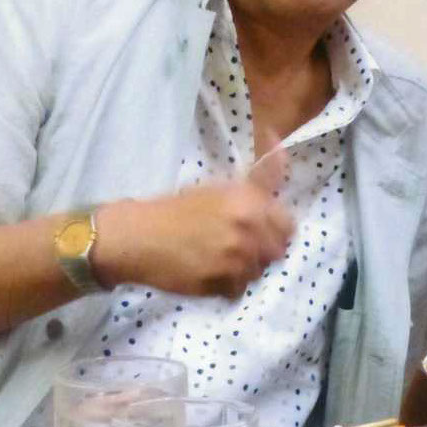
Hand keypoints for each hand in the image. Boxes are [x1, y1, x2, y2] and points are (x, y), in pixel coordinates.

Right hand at [92, 145, 294, 297]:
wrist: (138, 237)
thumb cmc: (176, 208)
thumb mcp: (221, 187)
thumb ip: (259, 175)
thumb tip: (278, 136)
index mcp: (250, 202)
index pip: (288, 226)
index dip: (275, 229)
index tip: (259, 230)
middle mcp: (248, 230)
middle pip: (276, 252)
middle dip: (261, 250)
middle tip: (236, 246)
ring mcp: (235, 259)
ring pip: (256, 272)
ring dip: (242, 269)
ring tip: (217, 259)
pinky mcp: (220, 284)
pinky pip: (237, 291)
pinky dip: (225, 286)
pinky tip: (207, 272)